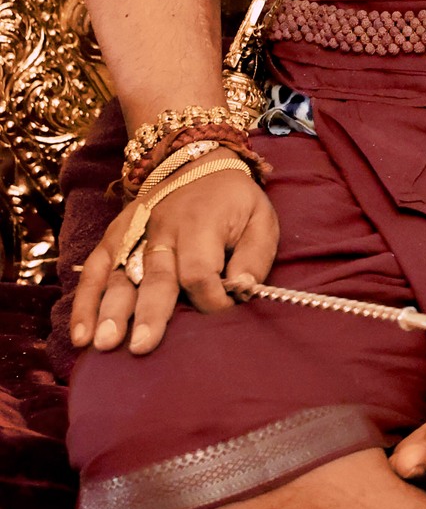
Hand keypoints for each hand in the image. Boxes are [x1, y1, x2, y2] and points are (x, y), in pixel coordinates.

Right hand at [70, 168, 277, 356]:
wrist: (200, 162)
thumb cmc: (234, 202)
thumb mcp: (261, 219)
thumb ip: (254, 257)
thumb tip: (241, 289)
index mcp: (201, 224)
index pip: (200, 272)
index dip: (211, 300)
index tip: (223, 314)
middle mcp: (162, 229)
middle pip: (156, 276)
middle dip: (149, 313)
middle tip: (142, 346)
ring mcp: (134, 233)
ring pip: (120, 276)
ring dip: (110, 310)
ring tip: (103, 343)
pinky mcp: (115, 237)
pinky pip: (95, 269)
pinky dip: (85, 301)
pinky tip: (81, 334)